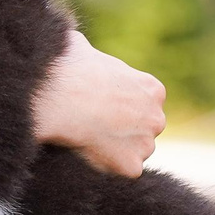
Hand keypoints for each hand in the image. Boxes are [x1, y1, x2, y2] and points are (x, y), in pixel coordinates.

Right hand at [31, 31, 165, 177]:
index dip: (122, 109)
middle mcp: (156, 117)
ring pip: (134, 153)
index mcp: (152, 89)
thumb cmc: (66, 68)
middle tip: (94, 129)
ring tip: (85, 141)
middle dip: (125, 132)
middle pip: (144, 130)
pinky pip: (120, 172)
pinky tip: (85, 154)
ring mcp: (146, 144)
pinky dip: (105, 168)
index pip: (144, 105)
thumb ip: (88, 52)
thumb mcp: (81, 47)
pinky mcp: (132, 167)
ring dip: (115, 151)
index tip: (102, 110)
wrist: (58, 96)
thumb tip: (71, 42)